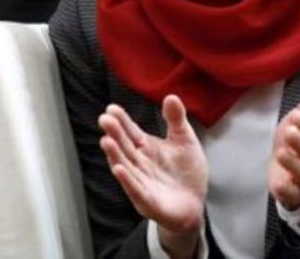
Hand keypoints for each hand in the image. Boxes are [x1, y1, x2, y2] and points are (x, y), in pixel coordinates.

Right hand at [98, 95, 206, 256]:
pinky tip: (119, 169)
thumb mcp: (185, 140)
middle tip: (105, 119)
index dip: (122, 121)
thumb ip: (176, 120)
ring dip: (115, 155)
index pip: (131, 132)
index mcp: (146, 148)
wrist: (195, 203)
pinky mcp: (147, 201)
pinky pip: (136, 190)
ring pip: (125, 167)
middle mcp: (139, 164)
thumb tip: (171, 96)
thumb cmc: (186, 172)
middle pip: (124, 147)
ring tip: (106, 141)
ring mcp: (141, 182)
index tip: (111, 108)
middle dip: (114, 134)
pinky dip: (127, 180)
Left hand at [269, 100, 299, 210]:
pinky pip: (293, 193)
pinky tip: (279, 184)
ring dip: (292, 162)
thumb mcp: (295, 129)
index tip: (296, 115)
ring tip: (280, 152)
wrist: (290, 177)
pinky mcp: (293, 193)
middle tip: (289, 131)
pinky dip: (286, 189)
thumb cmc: (293, 148)